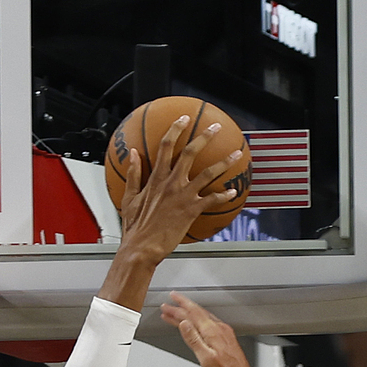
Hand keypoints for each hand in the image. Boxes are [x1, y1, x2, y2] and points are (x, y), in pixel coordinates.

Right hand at [115, 116, 242, 262]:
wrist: (142, 248)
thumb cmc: (134, 227)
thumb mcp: (129, 198)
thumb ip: (133, 174)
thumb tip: (133, 154)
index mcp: (156, 178)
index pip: (166, 146)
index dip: (176, 129)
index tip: (184, 119)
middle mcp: (172, 183)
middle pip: (191, 152)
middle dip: (204, 137)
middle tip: (215, 128)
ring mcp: (183, 196)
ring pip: (208, 173)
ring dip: (225, 162)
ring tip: (236, 153)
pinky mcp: (192, 210)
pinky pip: (212, 200)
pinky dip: (224, 195)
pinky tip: (233, 192)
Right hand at [160, 292, 256, 366]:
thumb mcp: (205, 357)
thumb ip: (193, 339)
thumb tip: (184, 324)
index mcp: (213, 331)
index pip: (193, 312)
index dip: (180, 304)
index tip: (171, 299)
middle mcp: (219, 328)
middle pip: (196, 313)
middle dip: (181, 308)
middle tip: (169, 305)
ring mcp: (223, 332)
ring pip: (202, 318)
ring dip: (188, 314)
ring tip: (176, 314)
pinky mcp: (226, 337)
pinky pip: (208, 323)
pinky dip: (197, 321)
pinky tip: (194, 323)